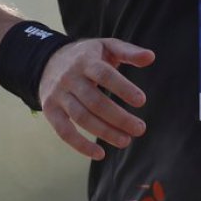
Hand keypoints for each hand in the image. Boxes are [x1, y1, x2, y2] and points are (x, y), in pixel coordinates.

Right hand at [37, 38, 153, 159]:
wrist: (48, 61)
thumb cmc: (88, 56)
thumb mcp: (107, 46)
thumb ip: (129, 51)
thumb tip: (151, 57)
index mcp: (86, 61)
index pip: (105, 75)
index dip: (123, 88)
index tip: (141, 101)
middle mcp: (69, 78)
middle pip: (94, 101)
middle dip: (118, 117)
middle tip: (140, 129)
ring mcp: (58, 95)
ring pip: (81, 117)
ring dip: (104, 132)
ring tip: (125, 141)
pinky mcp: (50, 110)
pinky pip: (63, 131)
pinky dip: (80, 145)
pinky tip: (100, 154)